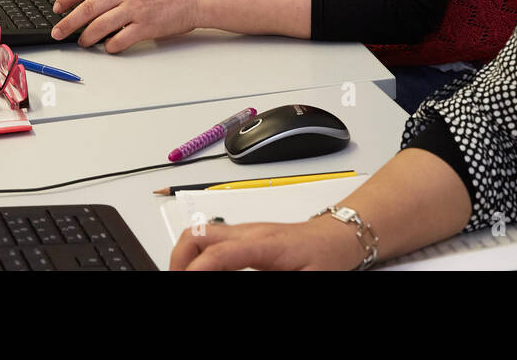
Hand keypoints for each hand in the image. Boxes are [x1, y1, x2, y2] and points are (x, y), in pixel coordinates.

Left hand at [50, 0, 202, 50]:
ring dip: (86, 38)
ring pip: (98, 26)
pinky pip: (118, 40)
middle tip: (58, 32)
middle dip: (68, 23)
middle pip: (86, 8)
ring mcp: (136, 8)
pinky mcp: (145, 26)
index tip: (58, 8)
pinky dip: (109, 46)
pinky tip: (109, 47)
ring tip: (83, 42)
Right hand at [170, 217, 363, 270]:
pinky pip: (210, 242)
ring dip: (184, 257)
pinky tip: (203, 273)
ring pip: (199, 235)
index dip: (198, 270)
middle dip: (178, 260)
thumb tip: (245, 280)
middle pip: (197, 234)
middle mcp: (249, 232)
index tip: (186, 281)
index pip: (220, 252)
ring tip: (186, 278)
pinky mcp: (244, 237)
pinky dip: (197, 257)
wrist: (338, 235)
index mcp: (265, 244)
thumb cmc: (326, 256)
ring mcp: (244, 232)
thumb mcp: (307, 279)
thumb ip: (271, 284)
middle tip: (178, 280)